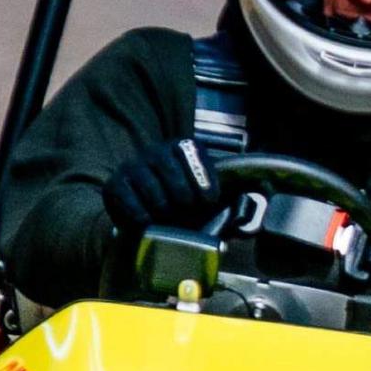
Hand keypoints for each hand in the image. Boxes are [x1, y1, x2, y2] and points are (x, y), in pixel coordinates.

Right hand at [98, 139, 222, 237]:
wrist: (148, 218)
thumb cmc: (184, 205)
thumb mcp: (208, 195)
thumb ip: (233, 194)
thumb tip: (255, 199)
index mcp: (182, 147)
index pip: (192, 152)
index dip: (203, 178)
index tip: (209, 201)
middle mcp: (156, 151)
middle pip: (170, 168)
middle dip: (182, 195)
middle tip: (186, 211)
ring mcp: (133, 166)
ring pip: (150, 185)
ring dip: (163, 206)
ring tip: (168, 218)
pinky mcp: (115, 185)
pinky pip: (129, 199)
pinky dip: (141, 215)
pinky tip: (148, 223)